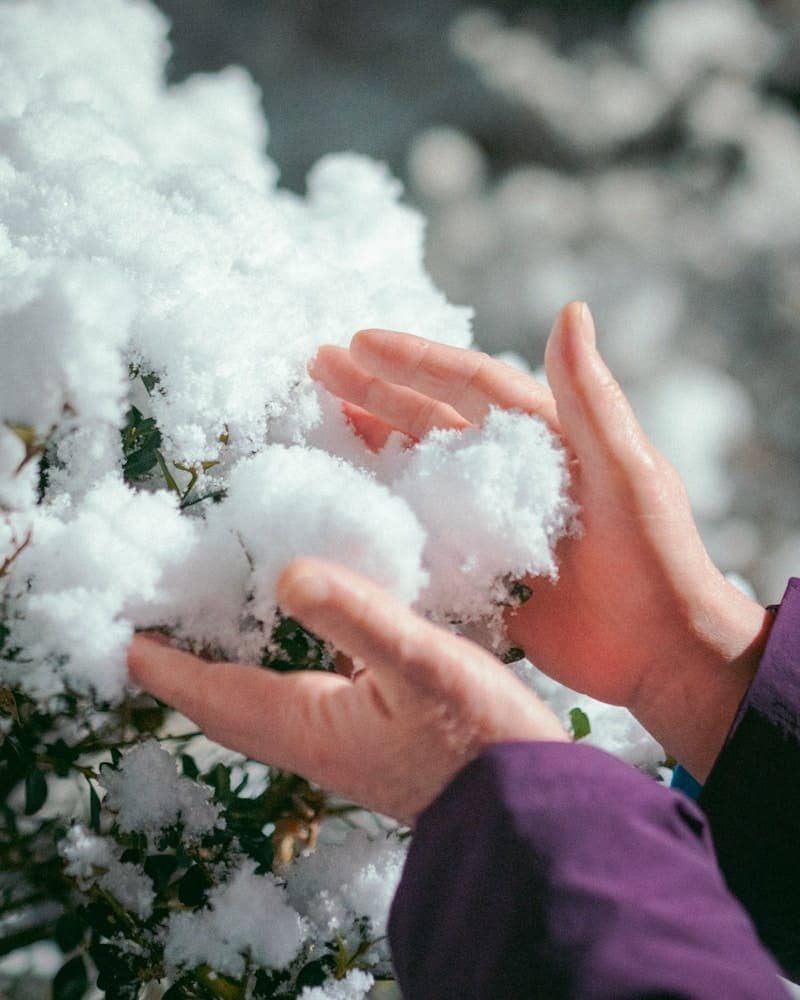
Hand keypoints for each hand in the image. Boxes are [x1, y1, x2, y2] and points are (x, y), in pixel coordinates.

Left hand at [127, 559, 567, 826]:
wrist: (530, 805)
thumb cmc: (479, 740)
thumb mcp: (420, 663)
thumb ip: (356, 616)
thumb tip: (286, 573)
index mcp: (306, 724)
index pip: (212, 693)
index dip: (165, 664)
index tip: (127, 635)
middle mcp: (312, 738)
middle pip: (227, 702)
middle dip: (186, 667)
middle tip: (160, 623)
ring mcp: (341, 740)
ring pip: (263, 698)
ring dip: (229, 664)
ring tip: (217, 617)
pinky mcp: (371, 732)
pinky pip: (302, 691)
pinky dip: (281, 660)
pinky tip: (305, 627)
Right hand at [312, 302, 774, 780]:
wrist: (662, 652)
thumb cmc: (656, 557)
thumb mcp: (627, 471)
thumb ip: (590, 398)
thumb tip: (571, 310)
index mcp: (548, 437)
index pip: (474, 384)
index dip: (417, 360)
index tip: (359, 341)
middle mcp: (512, 471)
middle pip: (433, 418)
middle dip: (377, 390)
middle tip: (319, 367)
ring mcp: (491, 519)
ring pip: (419, 470)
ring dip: (372, 441)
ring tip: (321, 416)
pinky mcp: (478, 566)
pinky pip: (421, 532)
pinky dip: (384, 513)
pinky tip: (345, 500)